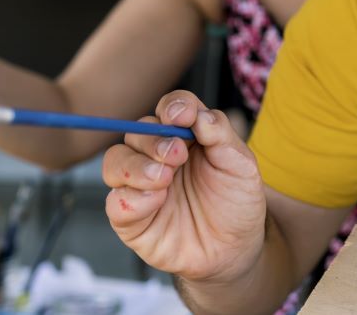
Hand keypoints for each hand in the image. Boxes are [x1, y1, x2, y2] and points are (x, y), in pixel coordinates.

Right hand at [104, 90, 266, 282]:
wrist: (235, 249)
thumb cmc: (237, 203)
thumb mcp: (241, 165)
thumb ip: (221, 134)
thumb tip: (199, 114)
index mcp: (185, 137)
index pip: (169, 109)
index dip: (172, 107)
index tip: (182, 116)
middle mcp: (158, 157)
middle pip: (137, 131)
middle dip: (154, 140)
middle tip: (177, 156)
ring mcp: (141, 186)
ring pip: (115, 161)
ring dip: (136, 165)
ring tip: (164, 178)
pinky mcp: (132, 218)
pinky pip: (115, 202)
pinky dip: (132, 198)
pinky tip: (156, 201)